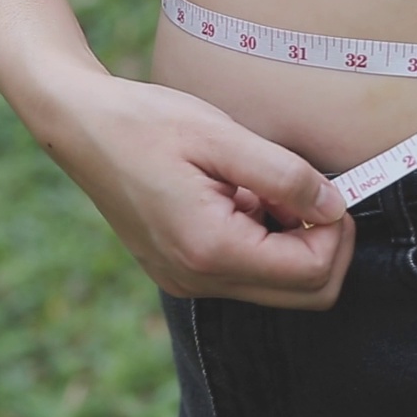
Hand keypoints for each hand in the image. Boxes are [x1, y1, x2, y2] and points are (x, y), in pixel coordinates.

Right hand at [30, 68, 353, 308]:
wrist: (81, 126)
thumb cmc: (146, 122)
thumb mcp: (222, 136)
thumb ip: (286, 177)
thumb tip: (334, 208)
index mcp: (209, 249)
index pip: (312, 272)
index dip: (335, 231)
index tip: (327, 187)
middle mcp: (198, 279)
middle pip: (305, 294)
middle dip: (325, 244)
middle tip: (308, 191)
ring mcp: (188, 281)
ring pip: (279, 286)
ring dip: (293, 239)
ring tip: (262, 186)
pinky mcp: (184, 271)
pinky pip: (248, 272)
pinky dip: (264, 239)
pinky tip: (242, 195)